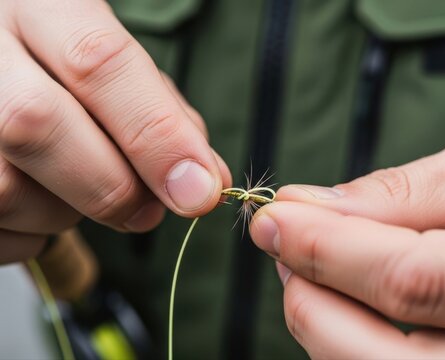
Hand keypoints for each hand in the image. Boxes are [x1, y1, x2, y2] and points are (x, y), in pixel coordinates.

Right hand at [0, 0, 230, 262]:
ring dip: (68, 211)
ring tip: (78, 186)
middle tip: (148, 210)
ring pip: (8, 188)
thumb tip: (204, 182)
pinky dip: (32, 232)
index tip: (200, 190)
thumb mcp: (115, 66)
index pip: (97, 61)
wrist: (0, 67)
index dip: (157, 135)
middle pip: (36, 124)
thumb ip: (161, 116)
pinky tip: (43, 198)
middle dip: (112, 186)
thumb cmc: (64, 70)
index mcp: (38, 4)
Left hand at [250, 128, 444, 358]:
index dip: (326, 249)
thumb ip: (404, 192)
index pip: (410, 282)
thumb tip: (309, 205)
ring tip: (313, 264)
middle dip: (309, 297)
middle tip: (283, 242)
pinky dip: (345, 338)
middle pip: (375, 356)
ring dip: (319, 320)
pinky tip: (342, 297)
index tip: (274, 217)